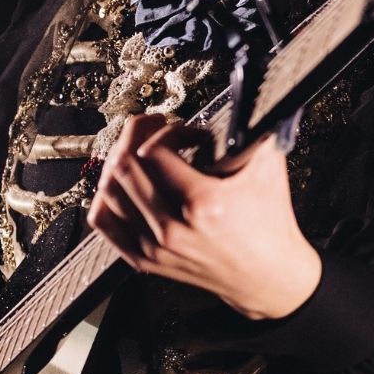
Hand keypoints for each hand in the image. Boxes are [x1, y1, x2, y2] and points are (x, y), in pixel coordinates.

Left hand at [87, 114, 322, 319]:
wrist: (268, 277)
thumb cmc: (270, 223)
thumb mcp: (268, 168)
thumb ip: (252, 129)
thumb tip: (243, 96)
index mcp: (203, 204)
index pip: (154, 150)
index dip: (168, 130)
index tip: (187, 133)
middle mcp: (172, 229)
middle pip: (124, 166)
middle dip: (135, 135)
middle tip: (154, 128)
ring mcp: (155, 248)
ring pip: (108, 191)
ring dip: (119, 160)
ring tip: (138, 151)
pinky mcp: (145, 261)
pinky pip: (104, 221)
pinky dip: (106, 195)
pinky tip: (125, 183)